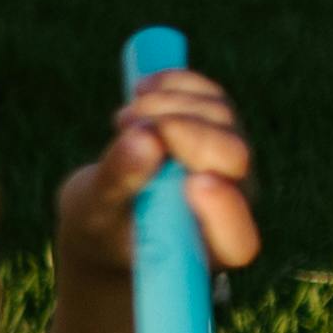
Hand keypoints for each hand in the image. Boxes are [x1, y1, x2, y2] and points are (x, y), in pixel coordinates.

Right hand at [56, 65, 258, 286]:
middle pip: (234, 158)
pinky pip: (209, 95)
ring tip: (122, 119)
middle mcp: (232, 203)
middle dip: (184, 132)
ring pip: (220, 117)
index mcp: (209, 248)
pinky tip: (142, 90)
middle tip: (129, 124)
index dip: (224, 209)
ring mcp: (229, 163)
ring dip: (169, 106)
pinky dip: (176, 84)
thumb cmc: (102, 226)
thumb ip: (119, 183)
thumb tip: (145, 139)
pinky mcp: (217, 128)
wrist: (106, 210)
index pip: (237, 237)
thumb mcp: (96, 213)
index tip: (195, 183)